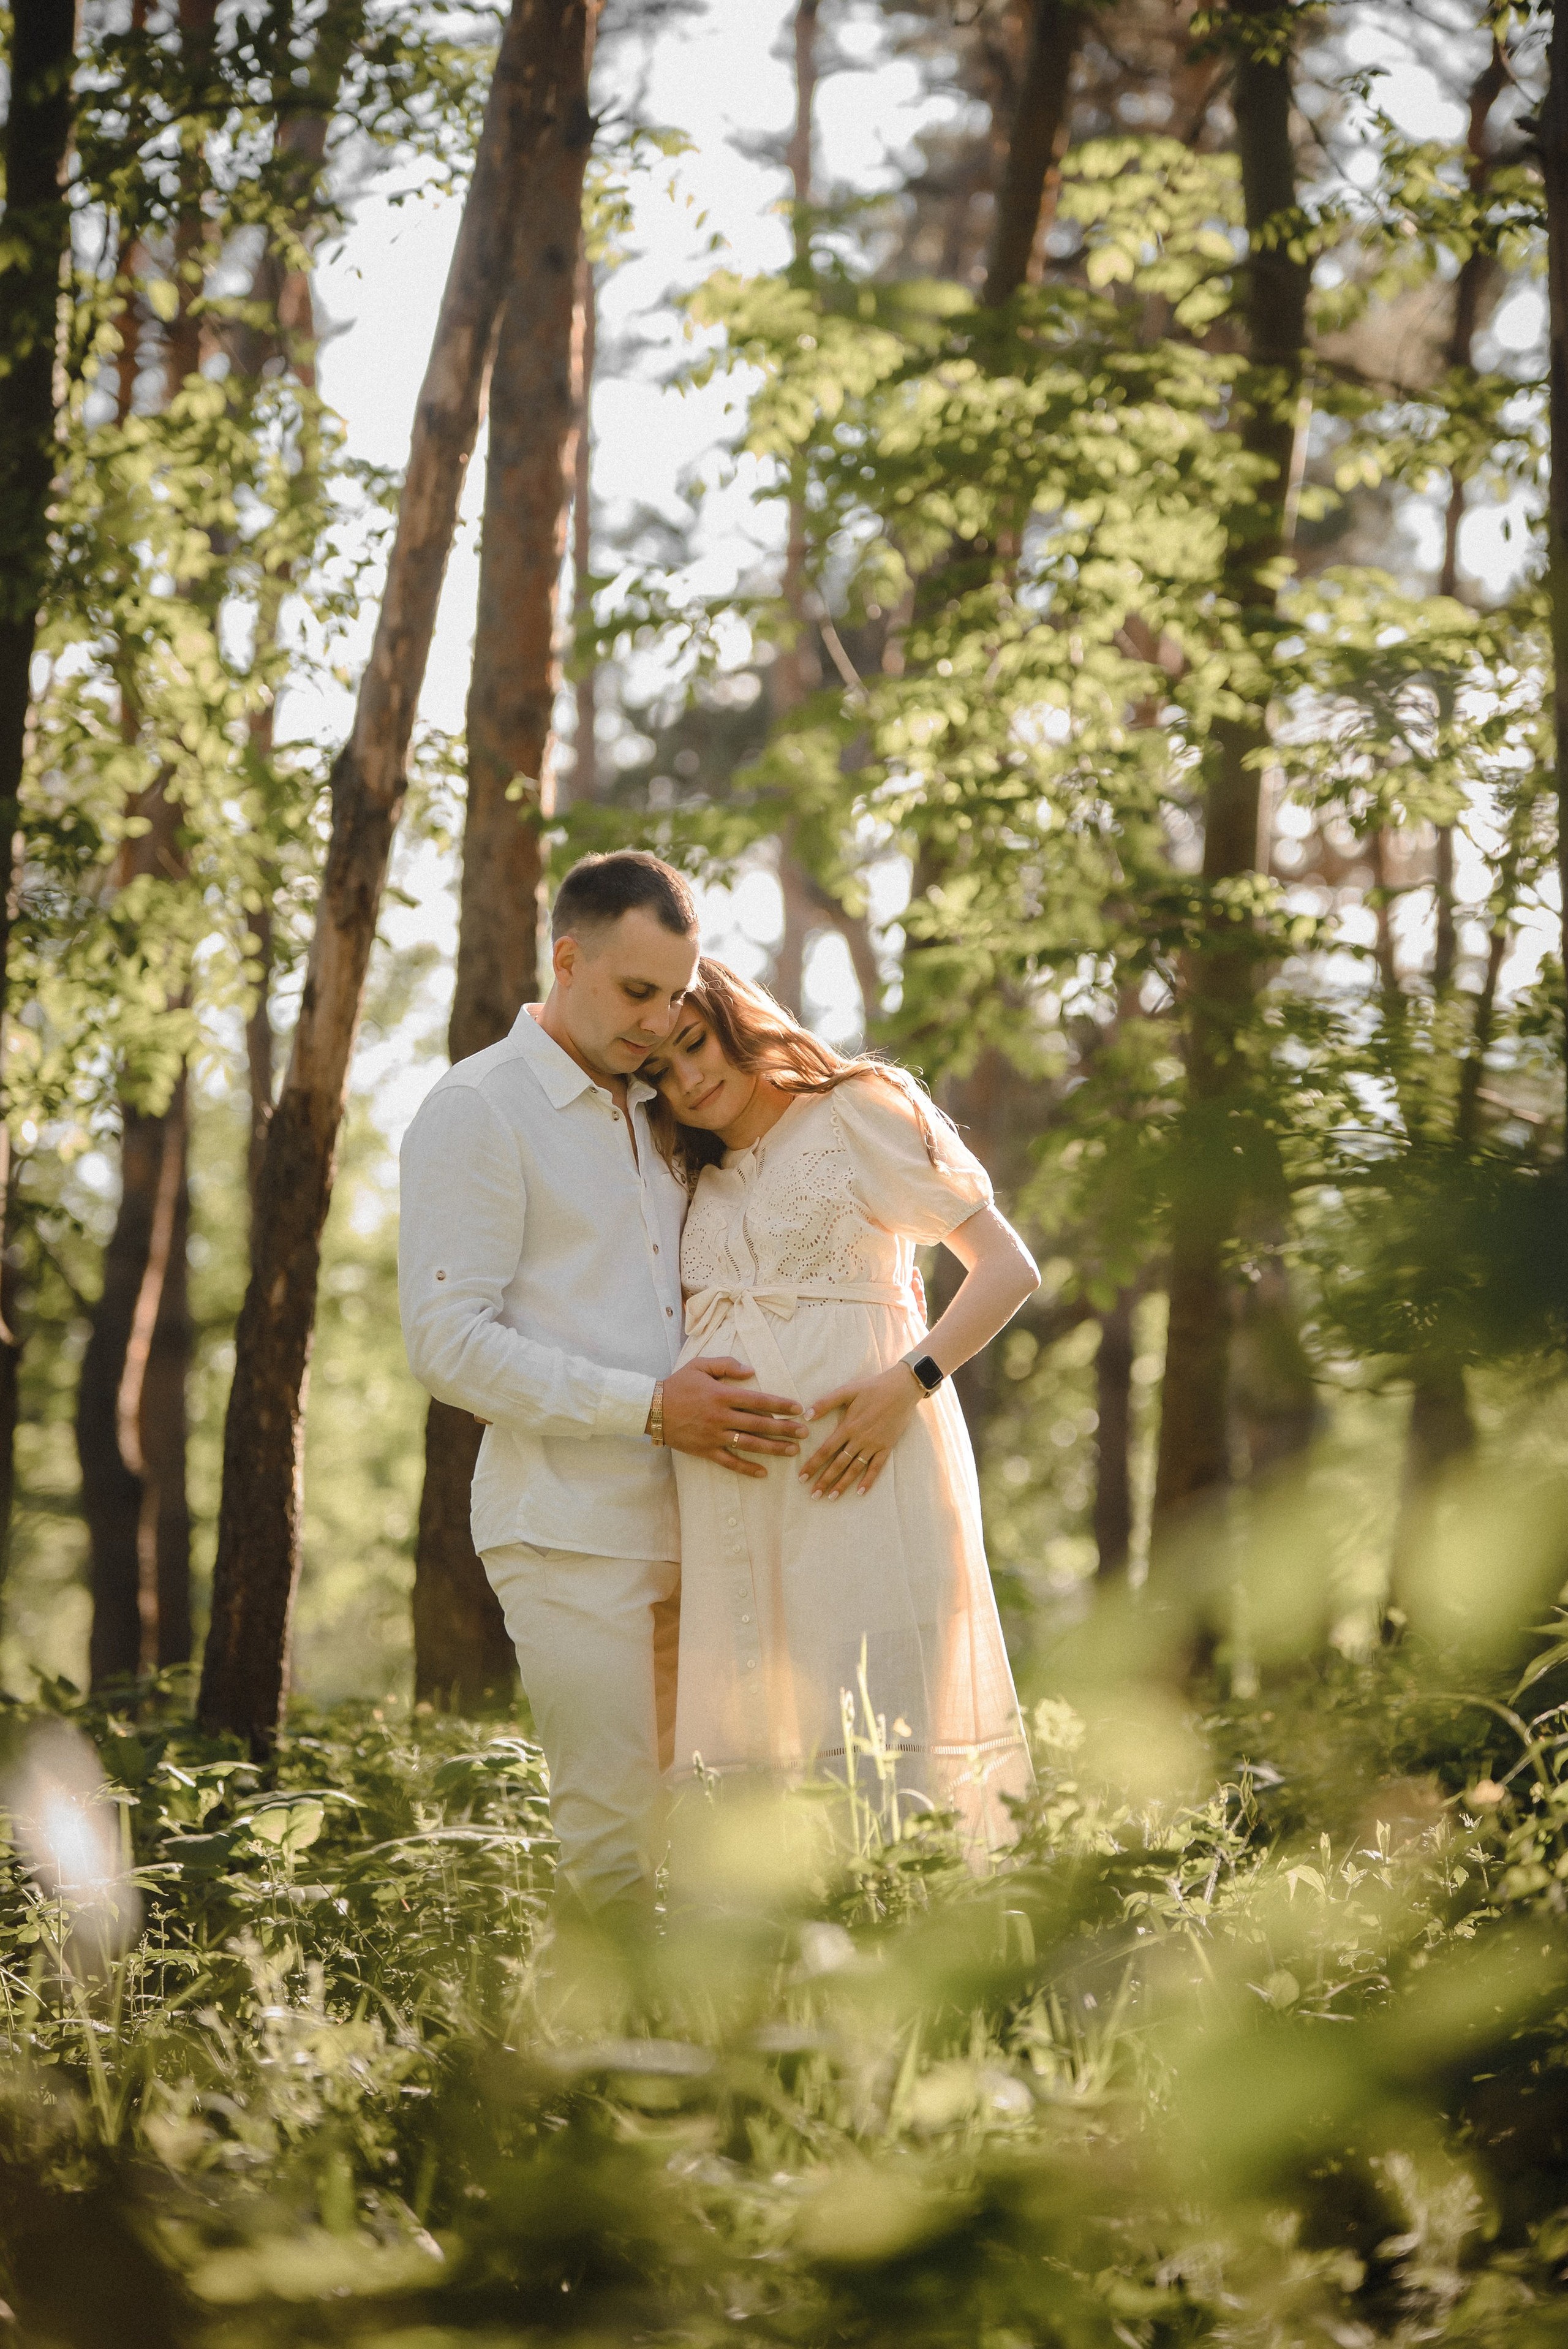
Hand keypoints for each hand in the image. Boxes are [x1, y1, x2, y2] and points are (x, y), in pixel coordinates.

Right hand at [659, 1356, 808, 1478]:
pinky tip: (763, 1473)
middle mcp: (721, 1417)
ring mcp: (714, 1436)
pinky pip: (730, 1462)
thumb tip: (751, 1370)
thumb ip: (727, 1365)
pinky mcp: (706, 1450)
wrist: (652, 1408)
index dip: (781, 1405)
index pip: (759, 1400)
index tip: (798, 1409)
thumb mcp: (700, 1365)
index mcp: (722, 1395)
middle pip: (760, 1424)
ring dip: (773, 1448)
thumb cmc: (678, 1384)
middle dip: (785, 1429)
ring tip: (792, 1451)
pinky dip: (747, 1468)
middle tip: (805, 1433)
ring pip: (749, 1444)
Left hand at [799, 1364, 920, 1498]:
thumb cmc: (873, 1388)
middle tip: (813, 1495)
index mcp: (848, 1426)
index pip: (826, 1450)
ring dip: (843, 1484)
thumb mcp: (847, 1390)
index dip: (813, 1464)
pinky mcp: (887, 1447)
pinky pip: (877, 1467)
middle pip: (839, 1464)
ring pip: (855, 1469)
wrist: (902, 1389)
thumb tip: (806, 1416)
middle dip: (825, 1480)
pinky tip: (860, 1492)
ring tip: (831, 1497)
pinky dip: (869, 1480)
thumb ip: (826, 1403)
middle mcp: (859, 1439)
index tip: (802, 1477)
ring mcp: (874, 1445)